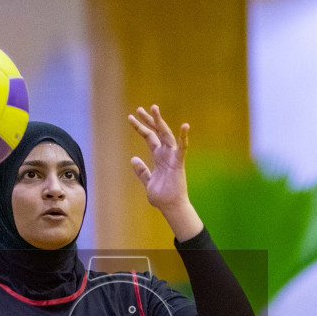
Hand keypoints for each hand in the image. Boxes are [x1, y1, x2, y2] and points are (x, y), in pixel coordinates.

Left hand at [127, 106, 201, 234]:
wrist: (170, 207)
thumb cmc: (161, 196)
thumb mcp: (147, 181)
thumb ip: (141, 170)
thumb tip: (133, 159)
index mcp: (158, 157)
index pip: (149, 137)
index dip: (140, 127)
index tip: (131, 117)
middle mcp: (166, 154)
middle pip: (157, 132)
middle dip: (149, 120)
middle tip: (140, 109)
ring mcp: (173, 157)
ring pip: (166, 135)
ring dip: (160, 121)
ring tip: (154, 108)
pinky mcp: (179, 163)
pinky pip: (182, 148)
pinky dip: (184, 137)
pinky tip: (185, 126)